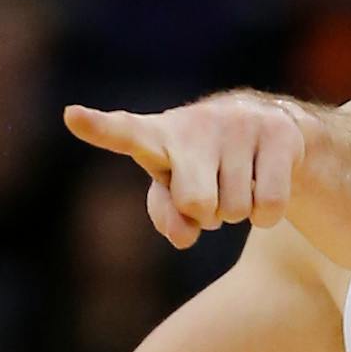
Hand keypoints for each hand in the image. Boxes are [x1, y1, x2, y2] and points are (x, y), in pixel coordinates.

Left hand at [64, 90, 308, 248]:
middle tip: (212, 191)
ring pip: (235, 210)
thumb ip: (167, 215)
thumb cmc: (206, 168)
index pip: (125, 132)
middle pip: (196, 203)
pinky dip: (266, 214)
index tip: (71, 116)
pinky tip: (264, 185)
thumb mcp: (177, 192)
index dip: (99, 128)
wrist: (274, 134)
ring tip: (238, 181)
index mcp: (159, 135)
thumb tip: (184, 235)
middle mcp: (197, 122)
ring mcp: (240, 123)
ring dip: (237, 211)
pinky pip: (268, 206)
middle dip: (207, 213)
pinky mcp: (279, 133)